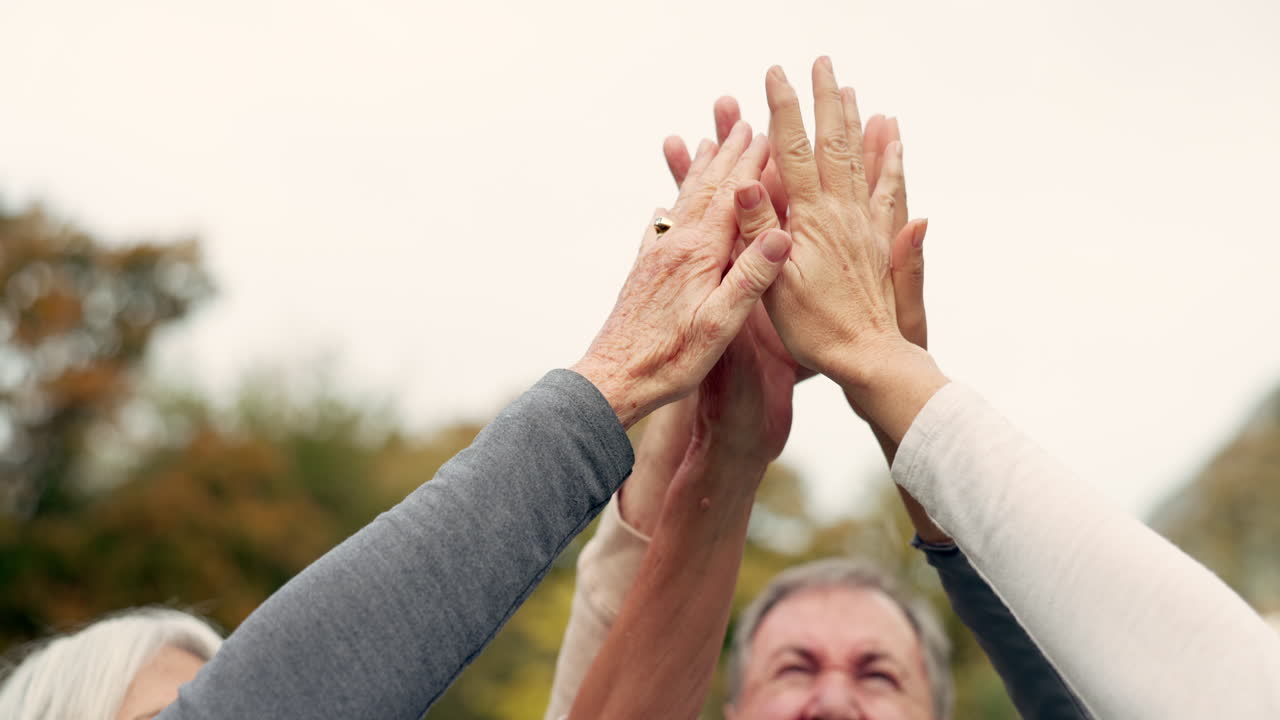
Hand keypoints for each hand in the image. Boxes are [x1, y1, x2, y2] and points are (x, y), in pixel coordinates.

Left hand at [572, 122, 792, 428]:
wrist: (614, 379)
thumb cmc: (671, 360)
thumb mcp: (721, 325)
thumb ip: (750, 278)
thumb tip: (781, 234)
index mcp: (699, 255)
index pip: (733, 199)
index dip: (752, 165)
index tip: (768, 133)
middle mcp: (674, 246)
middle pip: (707, 190)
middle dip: (727, 155)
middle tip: (743, 123)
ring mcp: (655, 257)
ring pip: (683, 202)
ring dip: (699, 171)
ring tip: (707, 143)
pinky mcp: (643, 272)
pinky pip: (662, 227)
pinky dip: (672, 206)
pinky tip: (666, 206)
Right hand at [755, 57, 913, 383]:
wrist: (867, 358)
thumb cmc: (815, 330)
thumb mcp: (772, 284)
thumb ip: (759, 233)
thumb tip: (745, 185)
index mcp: (811, 221)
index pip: (794, 152)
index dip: (783, 111)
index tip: (774, 75)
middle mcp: (843, 215)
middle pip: (834, 143)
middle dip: (825, 100)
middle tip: (822, 63)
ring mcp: (864, 226)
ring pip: (861, 160)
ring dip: (856, 121)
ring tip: (853, 90)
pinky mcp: (879, 242)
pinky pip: (889, 191)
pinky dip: (891, 161)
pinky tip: (895, 144)